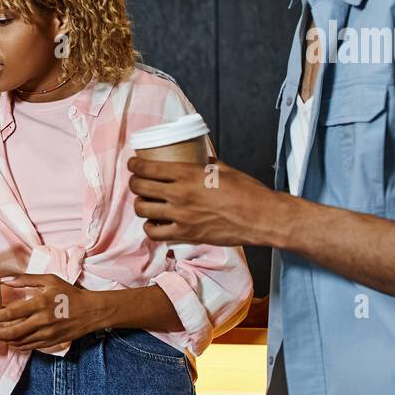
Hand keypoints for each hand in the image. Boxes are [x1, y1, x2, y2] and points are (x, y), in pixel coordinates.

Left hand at [0, 273, 100, 351]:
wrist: (92, 312)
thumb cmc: (69, 293)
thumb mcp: (49, 280)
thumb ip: (25, 280)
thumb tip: (3, 279)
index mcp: (40, 304)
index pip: (11, 313)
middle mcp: (42, 321)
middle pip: (11, 332)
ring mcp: (47, 334)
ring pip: (18, 342)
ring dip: (1, 340)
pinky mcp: (50, 342)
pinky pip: (28, 347)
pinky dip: (15, 345)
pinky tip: (8, 340)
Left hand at [127, 156, 282, 246]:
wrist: (261, 217)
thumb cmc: (247, 191)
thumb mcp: (224, 169)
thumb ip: (205, 164)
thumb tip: (198, 159)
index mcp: (188, 174)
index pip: (148, 168)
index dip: (134, 166)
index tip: (133, 164)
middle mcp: (180, 194)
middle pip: (140, 188)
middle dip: (134, 183)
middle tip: (137, 182)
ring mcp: (181, 216)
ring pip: (143, 210)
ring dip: (140, 204)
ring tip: (145, 202)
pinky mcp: (185, 234)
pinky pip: (155, 233)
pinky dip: (150, 227)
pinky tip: (155, 223)